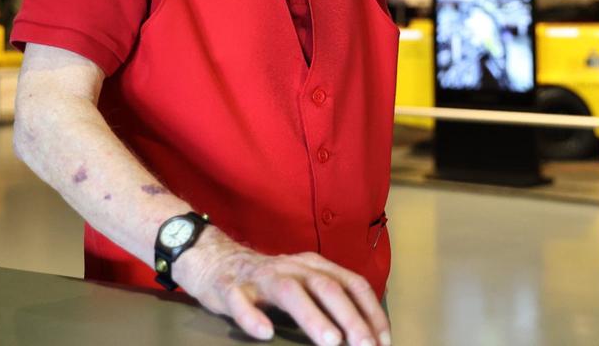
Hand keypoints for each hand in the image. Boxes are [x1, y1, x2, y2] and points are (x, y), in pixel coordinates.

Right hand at [177, 235, 390, 345]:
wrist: (215, 260)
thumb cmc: (268, 281)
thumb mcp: (304, 282)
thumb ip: (329, 301)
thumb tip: (364, 333)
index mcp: (314, 266)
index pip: (351, 283)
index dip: (370, 310)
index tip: (383, 340)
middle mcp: (292, 267)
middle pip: (327, 287)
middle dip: (350, 318)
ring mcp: (261, 277)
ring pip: (290, 291)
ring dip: (312, 316)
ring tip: (330, 342)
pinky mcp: (231, 288)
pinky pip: (241, 301)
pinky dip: (254, 316)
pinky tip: (264, 333)